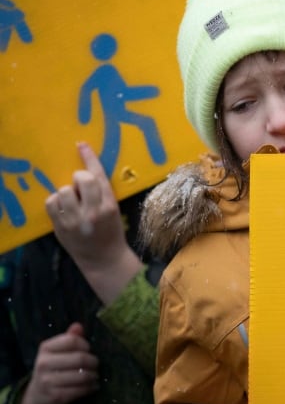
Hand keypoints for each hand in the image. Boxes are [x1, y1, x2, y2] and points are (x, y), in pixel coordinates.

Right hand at [15, 323, 98, 403]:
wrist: (37, 397)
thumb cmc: (52, 369)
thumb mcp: (57, 352)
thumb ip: (69, 338)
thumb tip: (78, 325)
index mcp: (45, 348)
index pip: (73, 340)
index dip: (85, 345)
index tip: (88, 350)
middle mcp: (44, 363)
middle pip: (80, 358)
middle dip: (93, 362)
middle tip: (96, 365)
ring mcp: (48, 381)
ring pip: (82, 375)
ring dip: (94, 375)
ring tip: (95, 375)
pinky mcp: (56, 397)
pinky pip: (81, 390)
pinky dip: (91, 387)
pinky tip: (92, 386)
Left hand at [44, 142, 141, 303]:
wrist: (104, 258)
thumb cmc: (111, 231)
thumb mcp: (113, 210)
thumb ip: (101, 193)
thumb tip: (84, 174)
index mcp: (109, 205)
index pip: (98, 176)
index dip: (89, 158)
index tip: (81, 145)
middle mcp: (93, 211)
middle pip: (81, 179)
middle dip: (79, 178)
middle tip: (80, 187)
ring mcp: (75, 220)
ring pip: (63, 191)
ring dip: (66, 192)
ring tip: (72, 202)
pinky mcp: (61, 227)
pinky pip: (51, 203)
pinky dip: (55, 202)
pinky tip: (63, 208)